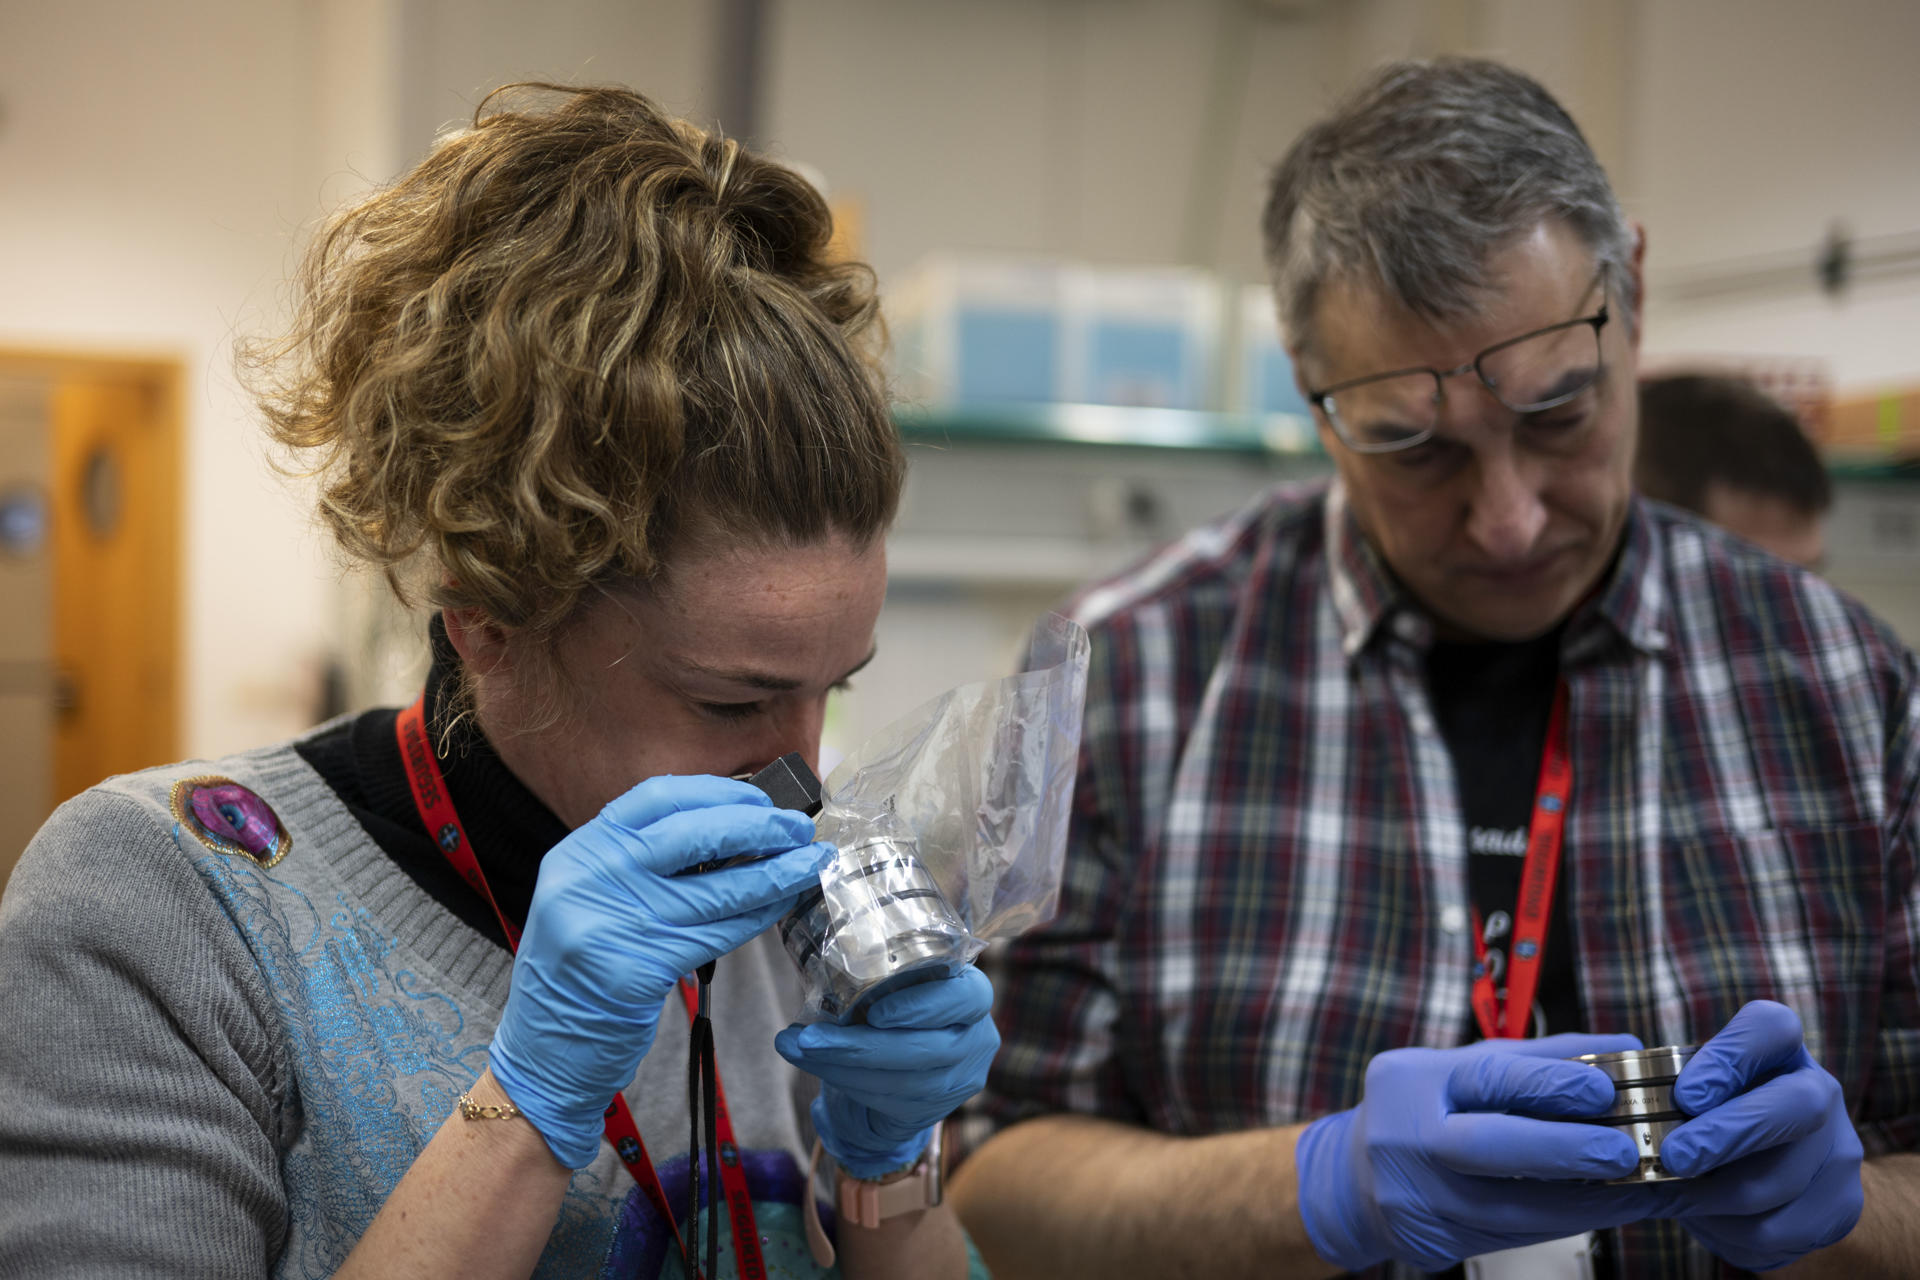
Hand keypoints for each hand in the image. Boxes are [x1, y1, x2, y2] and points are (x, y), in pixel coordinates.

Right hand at [489, 774, 829, 1167]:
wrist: (543, 1056)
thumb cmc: (578, 976)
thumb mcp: (591, 900)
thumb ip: (641, 864)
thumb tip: (730, 830)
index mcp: (579, 852)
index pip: (656, 797)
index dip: (716, 791)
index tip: (759, 797)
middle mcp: (591, 878)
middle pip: (693, 833)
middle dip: (758, 826)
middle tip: (797, 828)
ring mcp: (614, 923)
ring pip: (718, 887)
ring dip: (776, 873)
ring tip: (811, 863)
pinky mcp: (641, 969)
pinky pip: (719, 932)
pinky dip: (759, 915)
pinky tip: (782, 904)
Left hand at [773, 965, 998, 1178]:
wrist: (907, 1059)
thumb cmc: (899, 1004)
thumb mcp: (900, 981)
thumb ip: (882, 975)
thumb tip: (824, 977)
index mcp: (973, 994)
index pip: (967, 997)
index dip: (921, 1006)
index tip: (874, 1011)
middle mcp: (976, 1040)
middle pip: (924, 1049)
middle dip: (859, 1045)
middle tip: (809, 1037)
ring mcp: (959, 1080)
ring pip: (901, 1081)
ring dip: (841, 1066)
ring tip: (797, 1048)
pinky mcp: (933, 1109)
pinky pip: (886, 1099)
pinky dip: (844, 1081)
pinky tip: (815, 1064)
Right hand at [1294, 1033, 1670, 1271]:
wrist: (1353, 1179)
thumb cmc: (1423, 1111)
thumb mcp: (1463, 1070)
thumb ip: (1539, 1059)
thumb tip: (1624, 1045)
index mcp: (1414, 1080)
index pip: (1485, 1078)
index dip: (1547, 1083)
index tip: (1604, 1088)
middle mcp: (1405, 1138)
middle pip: (1487, 1147)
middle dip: (1562, 1149)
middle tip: (1623, 1151)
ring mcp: (1413, 1196)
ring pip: (1509, 1207)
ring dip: (1582, 1201)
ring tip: (1636, 1189)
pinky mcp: (1429, 1241)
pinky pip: (1509, 1236)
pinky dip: (1560, 1224)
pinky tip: (1599, 1211)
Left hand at [1651, 1000, 1862, 1269]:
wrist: (1783, 1176)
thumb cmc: (1712, 1117)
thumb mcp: (1693, 1089)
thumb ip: (1665, 1091)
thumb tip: (1610, 1116)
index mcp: (1779, 1050)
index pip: (1772, 1027)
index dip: (1730, 1058)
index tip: (1685, 1095)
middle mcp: (1819, 1091)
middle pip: (1794, 1106)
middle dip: (1726, 1136)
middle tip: (1673, 1157)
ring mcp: (1838, 1150)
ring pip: (1778, 1180)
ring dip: (1712, 1195)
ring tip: (1669, 1194)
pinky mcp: (1840, 1205)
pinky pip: (1778, 1229)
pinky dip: (1727, 1230)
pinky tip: (1702, 1218)